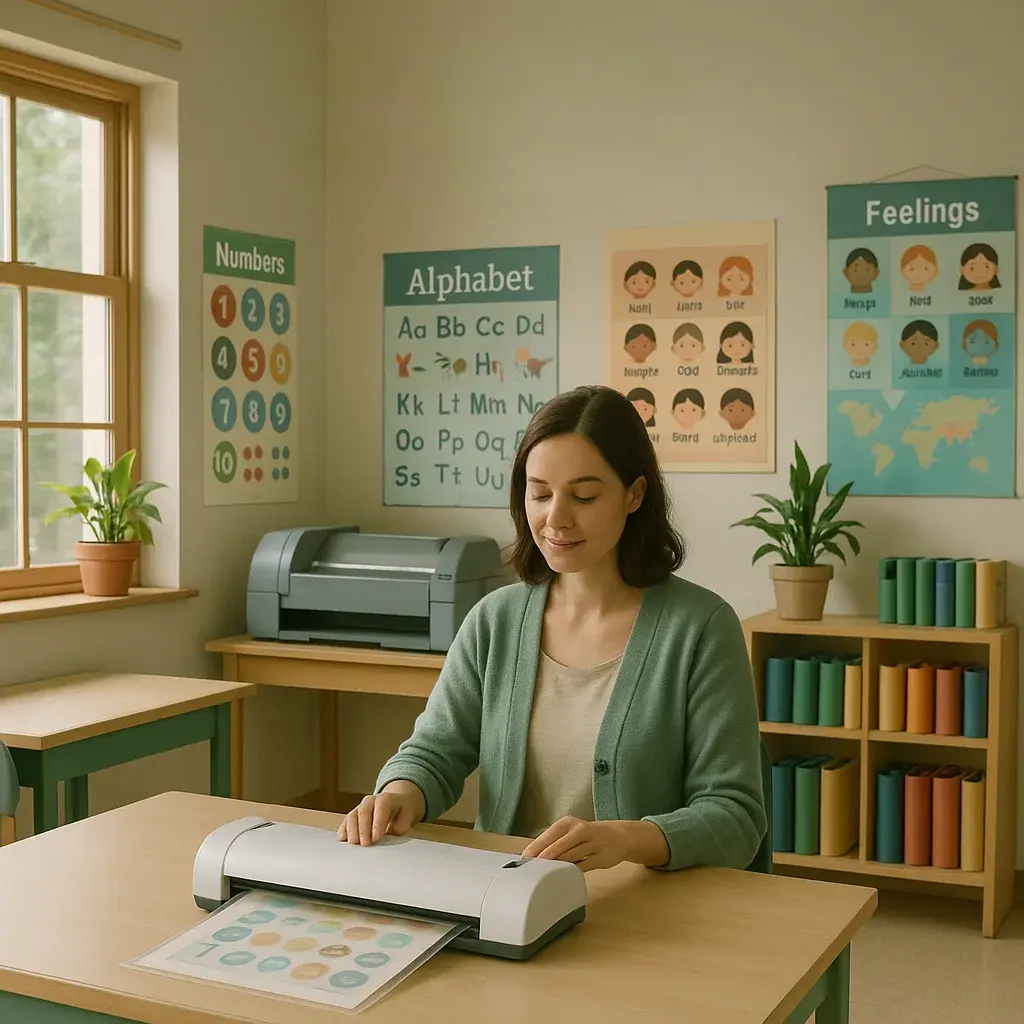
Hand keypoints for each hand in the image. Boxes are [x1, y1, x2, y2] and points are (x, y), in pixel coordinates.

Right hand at [337, 783, 424, 844]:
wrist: (398, 801)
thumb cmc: (402, 811)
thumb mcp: (406, 819)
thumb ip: (398, 828)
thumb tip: (387, 839)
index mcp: (386, 799)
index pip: (381, 808)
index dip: (378, 822)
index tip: (376, 837)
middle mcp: (371, 800)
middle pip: (363, 812)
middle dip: (363, 829)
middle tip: (365, 843)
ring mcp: (361, 807)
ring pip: (352, 815)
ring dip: (351, 830)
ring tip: (354, 843)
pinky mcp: (354, 814)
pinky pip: (346, 820)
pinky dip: (343, 829)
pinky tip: (343, 838)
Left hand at [520, 817, 635, 871]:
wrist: (619, 835)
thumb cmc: (588, 835)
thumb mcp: (571, 832)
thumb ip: (555, 842)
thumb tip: (532, 855)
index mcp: (568, 823)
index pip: (548, 835)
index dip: (535, 848)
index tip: (524, 859)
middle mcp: (580, 830)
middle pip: (558, 846)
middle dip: (543, 859)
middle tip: (531, 870)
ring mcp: (592, 843)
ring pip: (570, 857)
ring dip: (556, 866)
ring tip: (543, 876)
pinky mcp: (601, 857)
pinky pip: (583, 866)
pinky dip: (572, 872)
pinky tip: (564, 877)